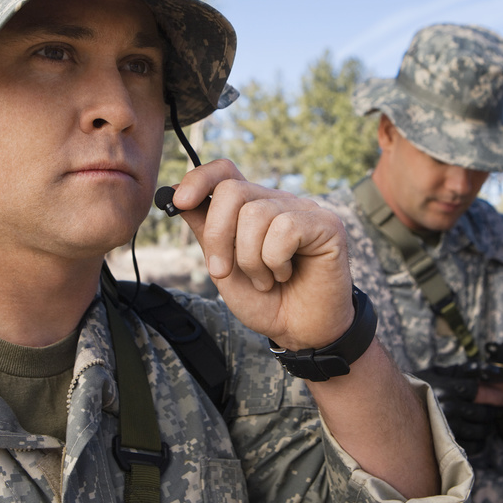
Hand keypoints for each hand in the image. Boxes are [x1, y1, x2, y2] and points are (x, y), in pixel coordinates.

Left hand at [170, 159, 353, 349]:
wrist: (300, 331)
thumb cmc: (265, 300)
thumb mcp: (223, 267)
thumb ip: (205, 231)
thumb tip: (175, 195)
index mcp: (252, 207)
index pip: (225, 171)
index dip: (199, 179)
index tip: (178, 203)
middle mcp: (278, 202)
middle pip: (232, 191)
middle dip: (218, 235)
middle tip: (222, 271)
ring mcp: (304, 210)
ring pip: (256, 214)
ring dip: (251, 259)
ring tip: (265, 279)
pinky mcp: (327, 224)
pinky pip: (285, 228)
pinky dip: (276, 260)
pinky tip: (284, 274)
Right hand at [414, 363, 502, 455]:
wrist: (395, 407)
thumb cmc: (425, 386)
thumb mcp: (443, 372)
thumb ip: (471, 371)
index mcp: (444, 387)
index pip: (476, 389)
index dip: (495, 390)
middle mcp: (444, 407)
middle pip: (481, 412)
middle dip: (495, 407)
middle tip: (501, 402)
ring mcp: (444, 427)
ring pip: (480, 430)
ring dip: (488, 424)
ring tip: (486, 417)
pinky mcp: (445, 443)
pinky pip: (474, 445)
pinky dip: (481, 440)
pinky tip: (477, 431)